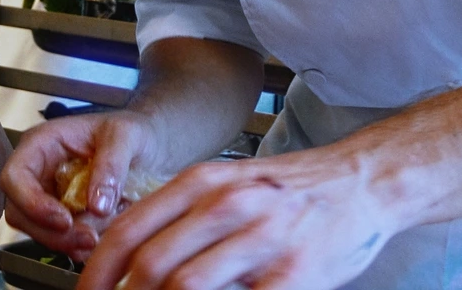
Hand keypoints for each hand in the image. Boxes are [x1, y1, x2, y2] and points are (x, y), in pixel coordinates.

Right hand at [1, 109, 169, 261]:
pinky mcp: (65, 217)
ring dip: (70, 242)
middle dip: (53, 232)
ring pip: (40, 232)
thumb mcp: (126, 136)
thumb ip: (112, 164)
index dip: (31, 202)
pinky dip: (82, 245)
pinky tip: (106, 235)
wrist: (150, 147)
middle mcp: (39, 171)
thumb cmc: (132, 131)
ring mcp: (50, 197)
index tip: (64, 220)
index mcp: (42, 143)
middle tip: (89, 238)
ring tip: (105, 233)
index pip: (14, 176)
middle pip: (21, 212)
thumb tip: (96, 204)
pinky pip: (62, 241)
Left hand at [75, 147, 394, 289]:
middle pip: (151, 264)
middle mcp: (228, 206)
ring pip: (186, 287)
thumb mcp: (230, 184)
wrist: (363, 182)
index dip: (98, 270)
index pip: (130, 229)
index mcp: (204, 183)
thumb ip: (183, 215)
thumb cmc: (292, 191)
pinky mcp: (293, 274)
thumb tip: (132, 258)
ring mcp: (261, 240)